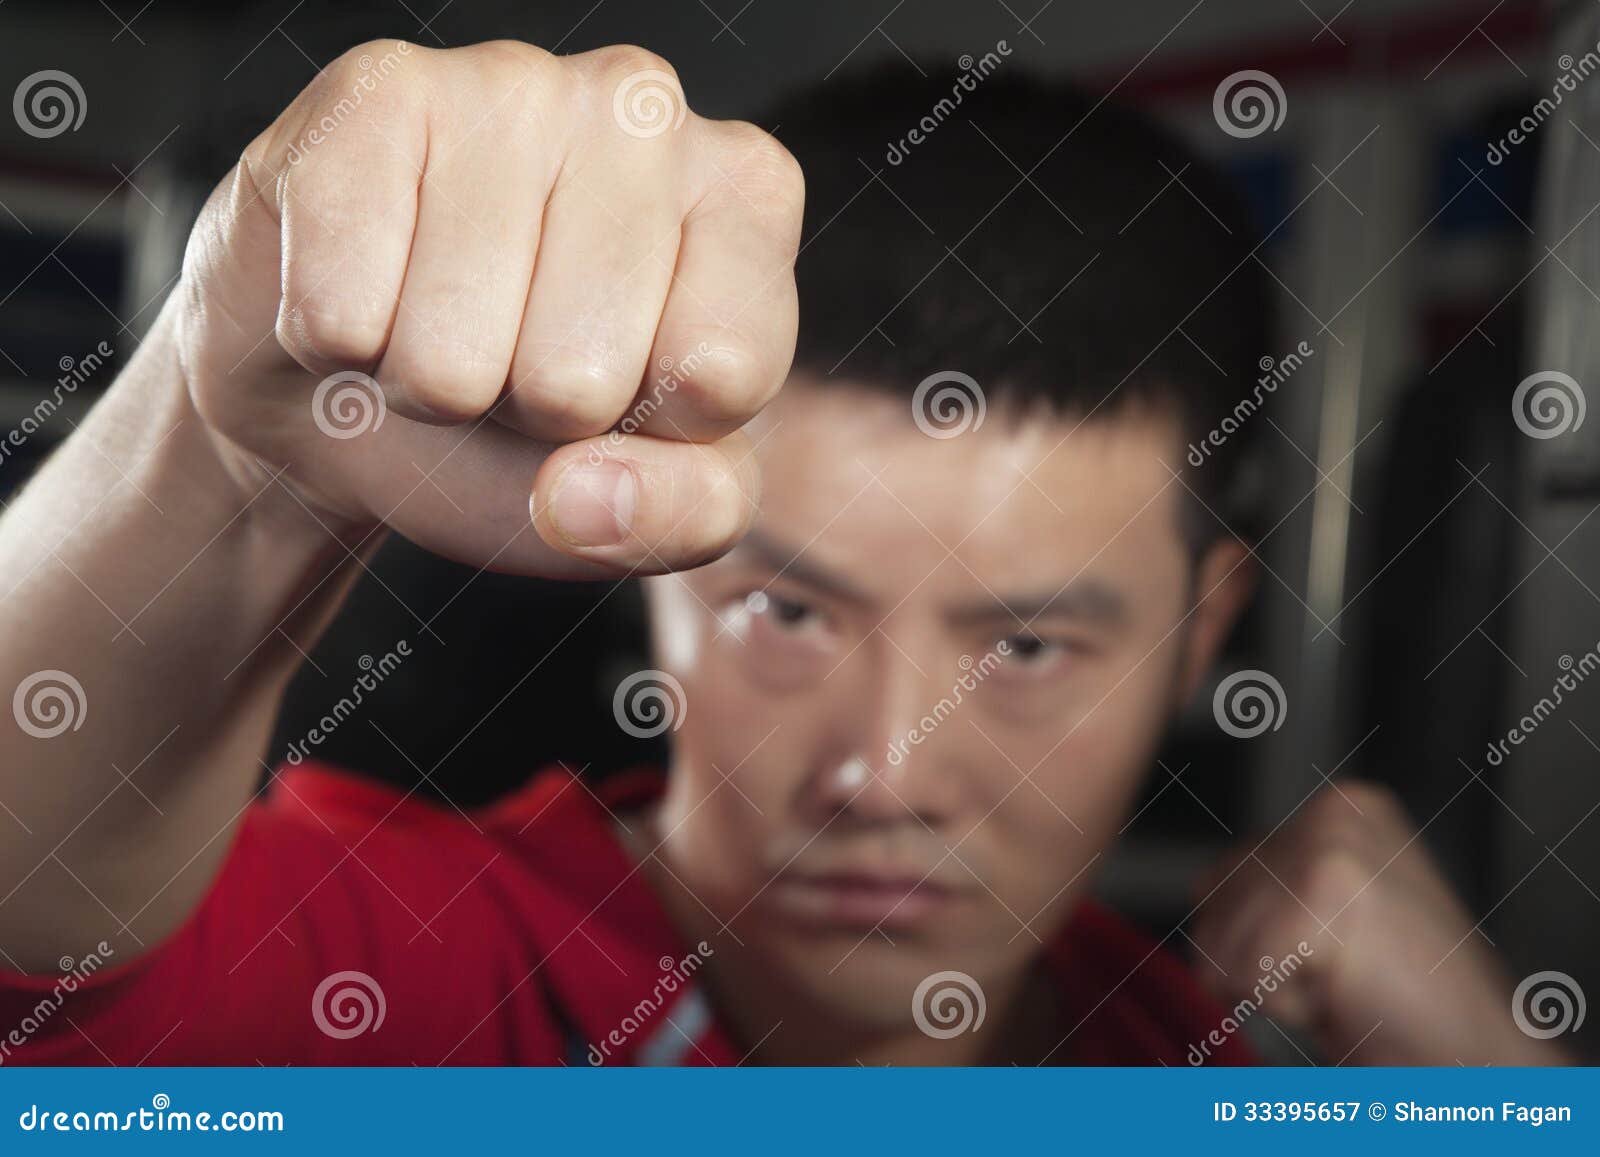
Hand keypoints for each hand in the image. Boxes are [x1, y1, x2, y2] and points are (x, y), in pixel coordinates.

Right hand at [175, 39, 801, 576]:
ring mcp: (508, 81)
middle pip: (578, 376)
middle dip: (528, 413)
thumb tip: (578, 497)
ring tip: (438, 329)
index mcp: (748, 196)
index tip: (627, 393)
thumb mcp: (648, 498)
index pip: (723, 371)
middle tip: (511, 365)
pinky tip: (363, 290)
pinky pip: (341, 311)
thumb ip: (683, 513)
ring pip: (450, 351)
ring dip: (427, 384)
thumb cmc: (528, 426)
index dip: (652, 430)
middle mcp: (643, 108)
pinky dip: (335, 344)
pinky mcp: (372, 95)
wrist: (354, 387)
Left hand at [1189, 781, 1572, 1064]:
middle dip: (1259, 965)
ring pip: (1222, 944)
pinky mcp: (1324, 890)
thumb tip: (1202, 892)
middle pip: (1211, 909)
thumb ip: (1269, 887)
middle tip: (1342, 977)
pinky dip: (1289, 1004)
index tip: (1328, 959)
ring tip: (1349, 984)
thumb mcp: (1328, 919)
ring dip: (1276, 987)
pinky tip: (1348, 995)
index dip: (1256, 945)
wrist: (1480, 1061)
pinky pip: (1245, 972)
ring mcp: (1330, 844)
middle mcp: (1334, 811)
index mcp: (1342, 808)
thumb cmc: (1406, 1004)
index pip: (1218, 880)